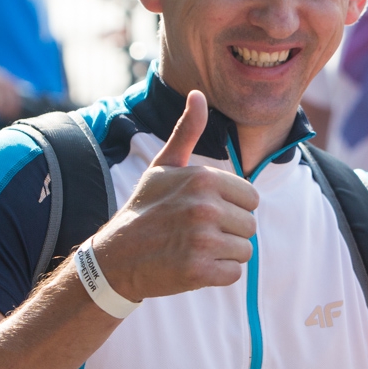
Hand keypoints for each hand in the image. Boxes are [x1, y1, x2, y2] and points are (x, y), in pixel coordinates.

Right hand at [89, 91, 258, 302]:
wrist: (116, 256)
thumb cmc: (145, 208)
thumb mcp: (164, 166)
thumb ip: (187, 131)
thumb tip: (198, 94)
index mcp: (204, 179)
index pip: (251, 198)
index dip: (232, 207)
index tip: (205, 212)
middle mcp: (205, 207)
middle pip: (250, 225)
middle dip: (229, 231)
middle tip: (197, 233)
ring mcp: (202, 240)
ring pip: (244, 250)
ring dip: (224, 254)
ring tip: (195, 249)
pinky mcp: (198, 271)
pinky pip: (234, 273)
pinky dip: (218, 274)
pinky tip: (194, 266)